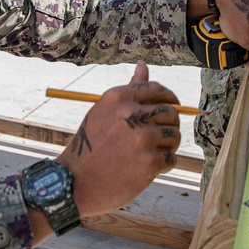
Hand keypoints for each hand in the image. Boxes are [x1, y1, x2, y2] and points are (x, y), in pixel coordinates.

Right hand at [57, 61, 181, 218]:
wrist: (74, 183)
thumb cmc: (89, 147)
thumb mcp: (103, 112)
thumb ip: (128, 91)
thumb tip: (142, 65)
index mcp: (118, 97)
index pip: (157, 89)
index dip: (169, 99)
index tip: (172, 108)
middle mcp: (130, 114)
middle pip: (171, 112)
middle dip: (169, 126)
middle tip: (158, 139)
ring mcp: (141, 138)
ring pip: (174, 135)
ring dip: (168, 146)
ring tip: (151, 154)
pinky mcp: (148, 162)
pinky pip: (171, 158)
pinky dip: (164, 165)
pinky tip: (147, 168)